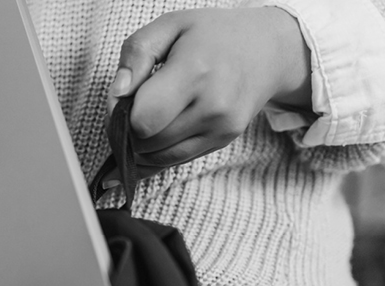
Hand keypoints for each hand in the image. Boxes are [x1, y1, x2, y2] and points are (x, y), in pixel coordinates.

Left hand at [108, 7, 310, 175]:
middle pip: (147, 143)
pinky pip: (176, 160)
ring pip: (159, 158)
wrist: (266, 49)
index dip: (120, 113)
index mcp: (195, 72)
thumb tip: (118, 93)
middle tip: (126, 108)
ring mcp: (221, 128)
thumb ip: (137, 54)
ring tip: (141, 117)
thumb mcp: (170, 25)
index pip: (143, 119)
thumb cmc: (213, 34)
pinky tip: (151, 133)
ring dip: (139, 145)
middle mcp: (213, 107)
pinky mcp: (223, 141)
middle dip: (126, 130)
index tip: (121, 97)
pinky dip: (156, 152)